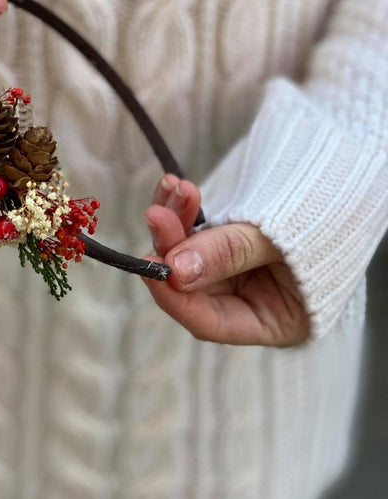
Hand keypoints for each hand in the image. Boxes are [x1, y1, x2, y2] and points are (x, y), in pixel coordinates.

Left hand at [142, 174, 310, 346]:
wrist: (345, 177)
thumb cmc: (327, 217)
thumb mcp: (279, 239)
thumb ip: (229, 254)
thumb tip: (175, 271)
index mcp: (273, 320)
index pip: (211, 322)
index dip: (177, 298)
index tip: (154, 268)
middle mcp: (249, 300)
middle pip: (192, 283)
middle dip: (172, 247)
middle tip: (158, 215)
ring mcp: (235, 270)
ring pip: (187, 253)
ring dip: (175, 221)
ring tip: (175, 188)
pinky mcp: (225, 241)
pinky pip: (194, 230)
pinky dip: (184, 209)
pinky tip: (177, 187)